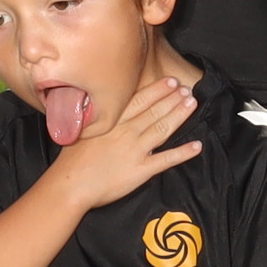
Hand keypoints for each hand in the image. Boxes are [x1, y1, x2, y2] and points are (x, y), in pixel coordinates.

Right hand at [49, 70, 205, 192]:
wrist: (69, 185)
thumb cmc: (71, 160)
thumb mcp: (82, 129)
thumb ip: (99, 117)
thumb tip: (105, 106)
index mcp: (113, 121)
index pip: (140, 100)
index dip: (158, 90)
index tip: (171, 81)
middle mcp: (127, 132)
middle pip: (155, 111)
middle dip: (173, 98)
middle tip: (187, 89)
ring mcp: (136, 151)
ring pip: (163, 129)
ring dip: (180, 115)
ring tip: (192, 104)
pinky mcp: (141, 171)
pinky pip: (166, 160)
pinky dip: (183, 153)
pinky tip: (197, 146)